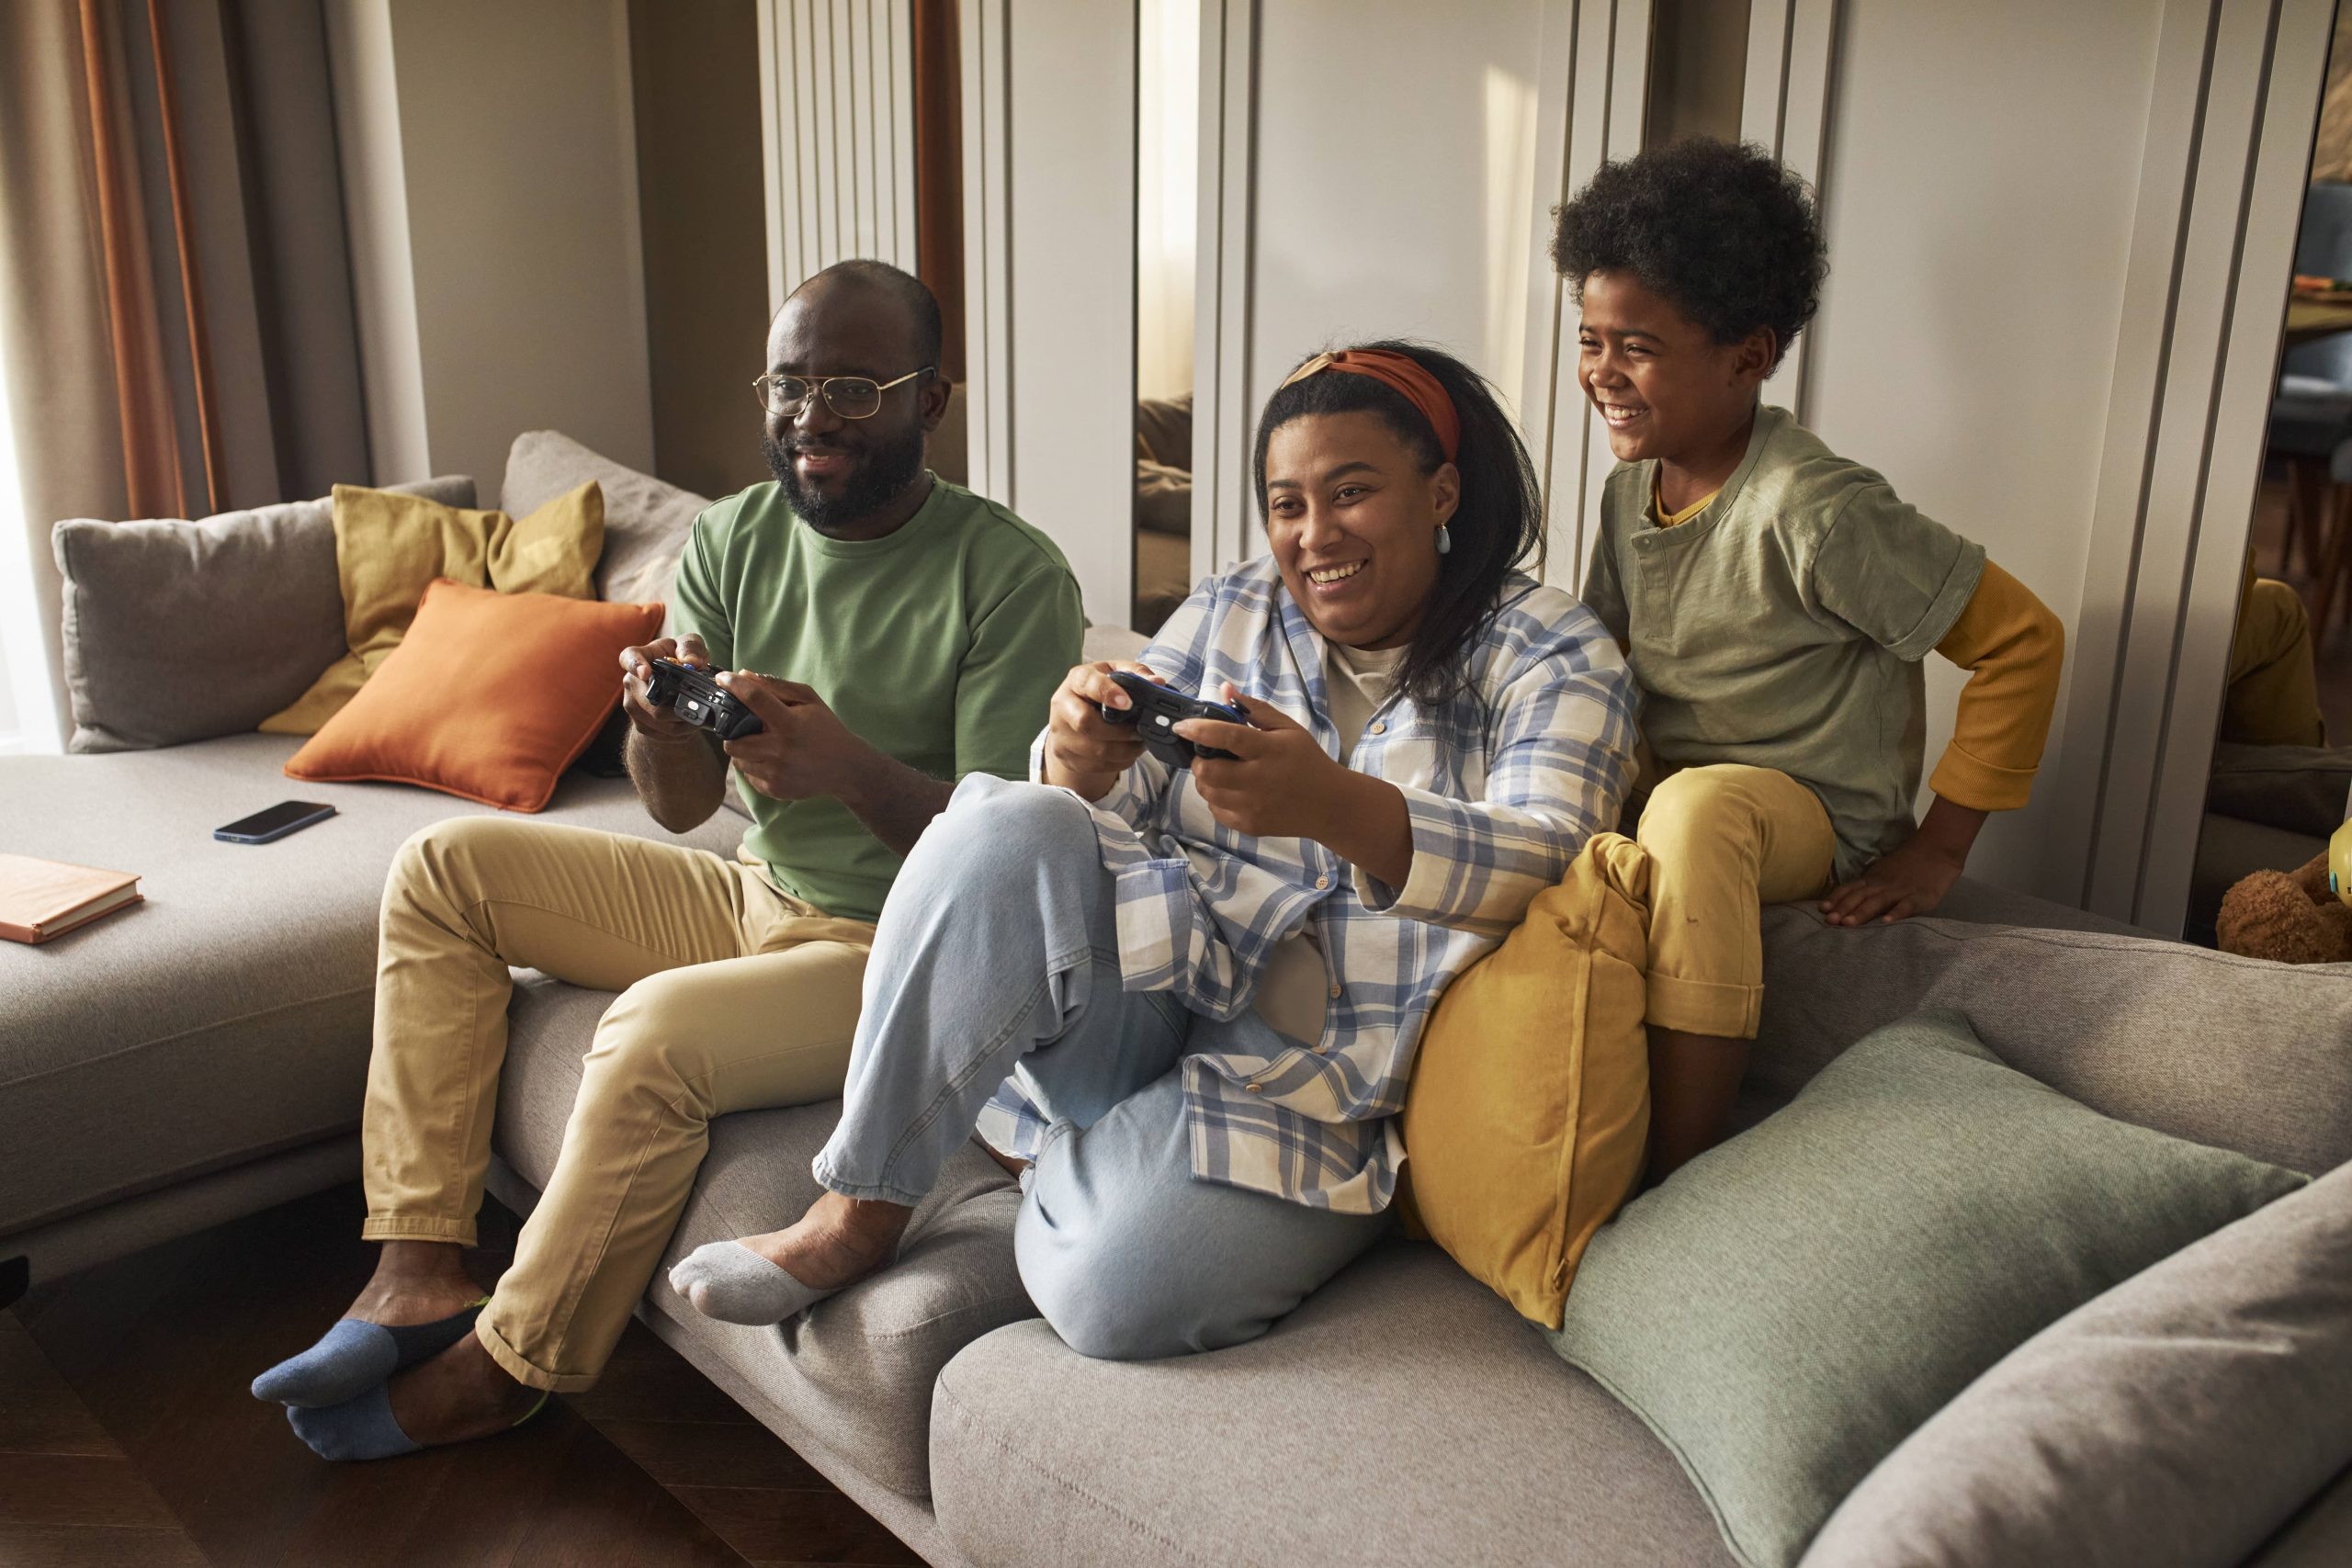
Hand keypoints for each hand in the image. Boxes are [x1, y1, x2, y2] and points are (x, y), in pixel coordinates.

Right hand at [619, 633, 711, 739]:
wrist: (674, 683)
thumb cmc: (680, 658)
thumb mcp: (690, 645)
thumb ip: (691, 648)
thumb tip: (692, 663)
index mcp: (639, 656)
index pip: (629, 658)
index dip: (635, 665)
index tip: (645, 672)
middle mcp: (631, 682)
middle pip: (651, 702)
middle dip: (679, 708)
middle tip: (701, 707)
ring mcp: (633, 705)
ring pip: (658, 723)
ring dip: (683, 723)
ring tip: (700, 716)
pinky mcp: (641, 724)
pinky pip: (662, 735)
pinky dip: (682, 733)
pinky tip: (692, 724)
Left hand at [716, 673, 876, 801]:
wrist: (846, 768)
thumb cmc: (826, 729)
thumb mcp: (809, 700)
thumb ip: (776, 686)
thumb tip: (744, 675)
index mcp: (790, 723)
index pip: (754, 699)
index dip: (734, 685)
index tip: (723, 678)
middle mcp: (780, 750)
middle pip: (732, 740)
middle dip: (731, 731)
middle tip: (742, 726)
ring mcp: (776, 773)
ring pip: (737, 760)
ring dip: (743, 749)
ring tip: (760, 743)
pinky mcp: (774, 789)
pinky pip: (748, 776)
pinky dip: (754, 765)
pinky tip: (771, 760)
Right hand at [1041, 660, 1159, 800]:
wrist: (1072, 715)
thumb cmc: (1098, 689)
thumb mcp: (1115, 673)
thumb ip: (1136, 673)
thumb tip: (1157, 682)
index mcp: (1076, 679)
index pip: (1088, 684)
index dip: (1108, 693)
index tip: (1129, 703)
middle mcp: (1063, 705)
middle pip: (1085, 723)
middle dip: (1119, 731)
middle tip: (1140, 731)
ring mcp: (1061, 733)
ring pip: (1094, 750)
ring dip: (1124, 750)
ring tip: (1139, 744)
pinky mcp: (1065, 755)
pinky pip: (1096, 765)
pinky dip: (1118, 762)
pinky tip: (1128, 754)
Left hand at [1174, 684, 1347, 840]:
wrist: (1329, 806)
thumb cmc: (1306, 761)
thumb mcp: (1288, 729)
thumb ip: (1254, 709)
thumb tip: (1224, 689)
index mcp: (1269, 751)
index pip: (1228, 737)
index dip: (1199, 730)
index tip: (1180, 726)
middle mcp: (1259, 780)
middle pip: (1208, 772)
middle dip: (1198, 760)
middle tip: (1206, 754)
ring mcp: (1253, 807)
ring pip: (1208, 793)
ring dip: (1206, 780)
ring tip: (1221, 771)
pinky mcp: (1249, 825)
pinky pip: (1216, 811)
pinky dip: (1216, 799)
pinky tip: (1232, 791)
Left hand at [1820, 833, 1966, 925]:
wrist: (1939, 847)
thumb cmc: (1910, 862)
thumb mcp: (1885, 871)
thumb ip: (1870, 884)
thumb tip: (1848, 899)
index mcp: (1874, 878)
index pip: (1851, 889)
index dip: (1836, 899)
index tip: (1821, 910)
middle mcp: (1884, 884)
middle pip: (1860, 896)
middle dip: (1843, 909)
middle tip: (1829, 922)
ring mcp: (1902, 890)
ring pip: (1878, 901)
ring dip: (1862, 913)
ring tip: (1848, 924)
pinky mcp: (1921, 896)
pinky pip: (1907, 906)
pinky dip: (1896, 913)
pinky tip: (1886, 923)